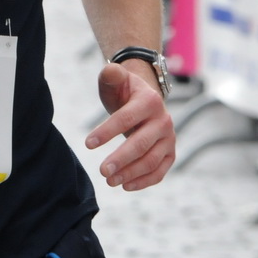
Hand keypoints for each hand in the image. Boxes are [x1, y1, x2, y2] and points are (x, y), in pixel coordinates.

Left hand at [85, 60, 174, 190]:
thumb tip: (109, 71)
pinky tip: (126, 186)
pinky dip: (144, 181)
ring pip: (151, 160)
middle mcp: (164, 120)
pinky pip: (160, 171)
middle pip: (141, 143)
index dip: (107, 131)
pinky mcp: (170, 153)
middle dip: (121, 159)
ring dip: (130, 173)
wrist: (143, 100)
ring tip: (109, 180)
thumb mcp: (116, 80)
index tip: (87, 144)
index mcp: (150, 101)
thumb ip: (111, 75)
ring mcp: (169, 139)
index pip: (126, 118)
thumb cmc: (123, 92)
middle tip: (101, 171)